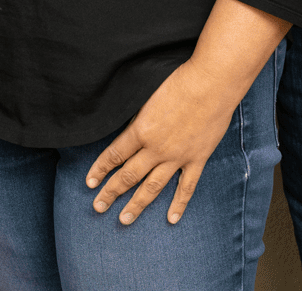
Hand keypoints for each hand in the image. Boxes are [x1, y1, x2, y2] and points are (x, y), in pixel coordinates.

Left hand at [85, 58, 237, 225]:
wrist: (212, 84)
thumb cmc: (179, 81)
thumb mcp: (149, 96)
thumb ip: (139, 119)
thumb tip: (131, 135)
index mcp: (141, 130)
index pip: (114, 154)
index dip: (100, 169)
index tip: (90, 181)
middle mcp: (156, 148)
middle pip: (129, 176)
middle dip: (111, 192)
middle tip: (98, 206)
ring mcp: (177, 157)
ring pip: (153, 187)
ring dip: (137, 204)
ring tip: (124, 219)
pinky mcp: (197, 159)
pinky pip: (186, 187)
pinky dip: (179, 204)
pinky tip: (171, 218)